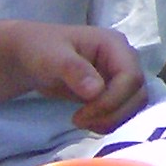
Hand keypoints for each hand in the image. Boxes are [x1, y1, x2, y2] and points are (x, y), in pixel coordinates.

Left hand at [17, 24, 148, 133]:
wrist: (28, 57)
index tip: (84, 114)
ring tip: (80, 121)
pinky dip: (108, 122)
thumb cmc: (39, 49)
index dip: (112, 100)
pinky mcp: (113, 92)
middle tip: (80, 121)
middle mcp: (124, 60)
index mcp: (114, 44)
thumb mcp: (51, 57)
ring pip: (133, 106)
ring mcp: (120, 77)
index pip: (131, 77)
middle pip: (138, 94)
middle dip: (113, 113)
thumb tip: (96, 91)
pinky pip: (122, 112)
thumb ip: (74, 70)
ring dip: (111, 120)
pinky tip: (86, 121)